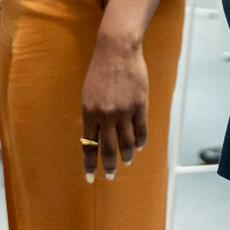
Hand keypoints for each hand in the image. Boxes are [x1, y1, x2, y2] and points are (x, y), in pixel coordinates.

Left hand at [81, 35, 147, 180]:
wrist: (118, 51)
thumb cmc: (100, 72)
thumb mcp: (88, 95)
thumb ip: (92, 117)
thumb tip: (96, 139)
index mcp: (89, 113)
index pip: (89, 146)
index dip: (89, 164)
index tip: (90, 178)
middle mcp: (106, 116)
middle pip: (108, 149)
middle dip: (108, 166)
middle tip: (110, 175)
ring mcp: (124, 111)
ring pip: (126, 143)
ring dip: (126, 155)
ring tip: (127, 161)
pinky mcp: (140, 105)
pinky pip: (141, 131)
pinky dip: (140, 141)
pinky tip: (138, 146)